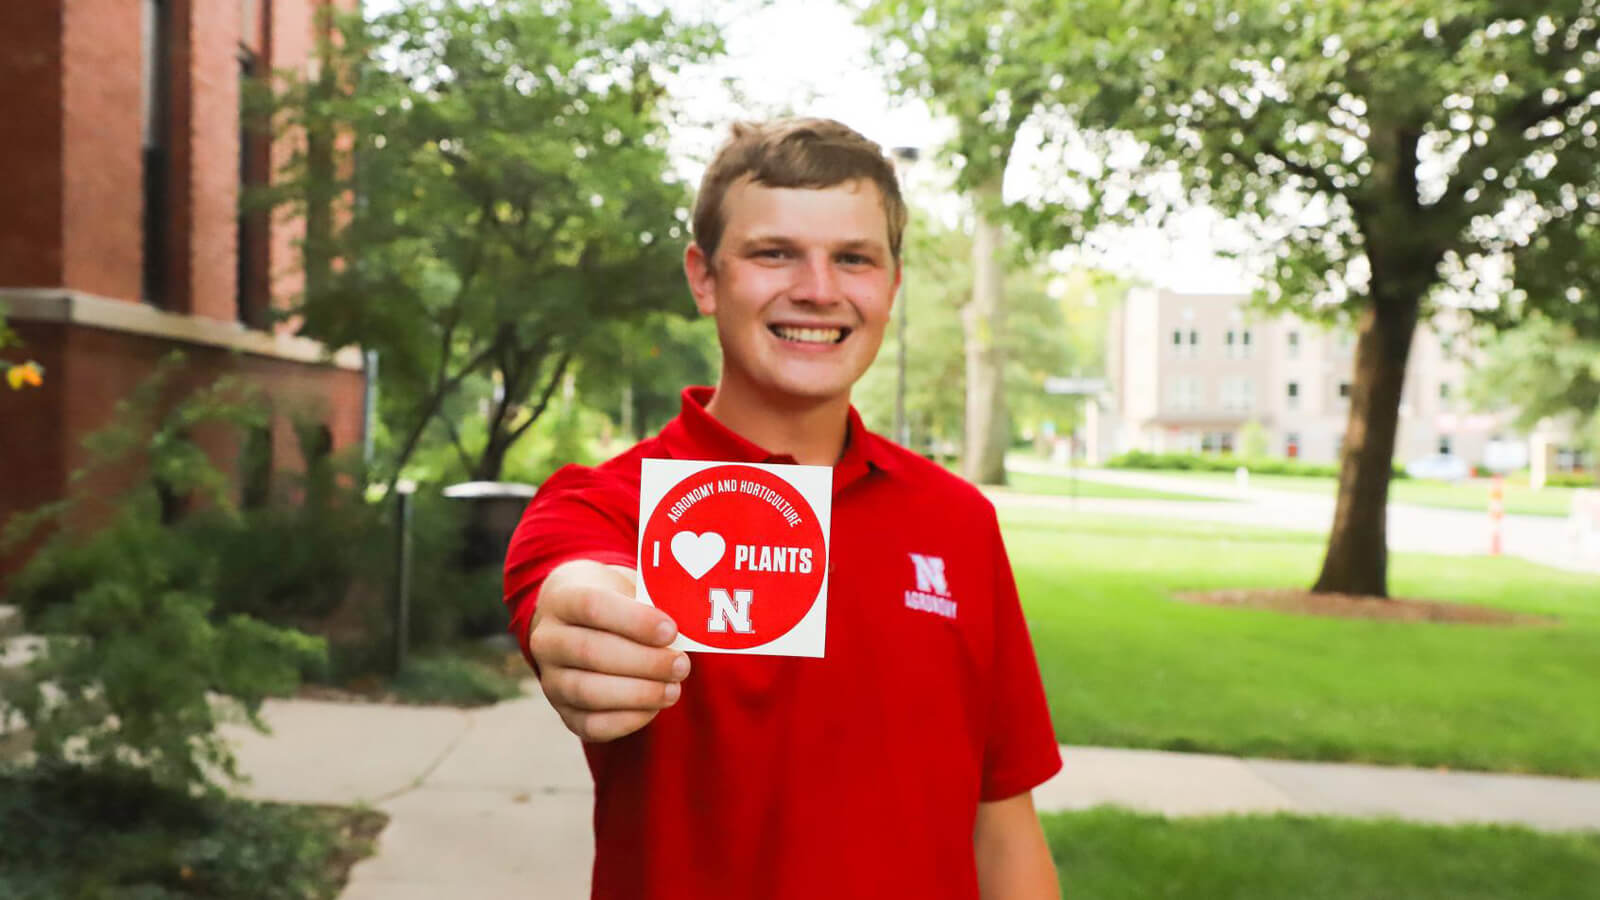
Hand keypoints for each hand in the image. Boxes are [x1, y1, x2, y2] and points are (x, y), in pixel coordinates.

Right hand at [528, 560, 689, 741]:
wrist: (578, 620)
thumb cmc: (614, 600)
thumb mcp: (627, 587)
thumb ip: (652, 603)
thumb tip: (691, 628)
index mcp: (561, 599)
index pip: (593, 606)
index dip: (635, 621)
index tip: (671, 630)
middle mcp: (547, 640)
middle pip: (590, 652)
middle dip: (644, 662)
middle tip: (681, 665)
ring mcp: (550, 679)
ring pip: (588, 692)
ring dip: (639, 693)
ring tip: (673, 688)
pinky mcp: (563, 712)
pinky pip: (591, 725)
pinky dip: (627, 719)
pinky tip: (655, 706)